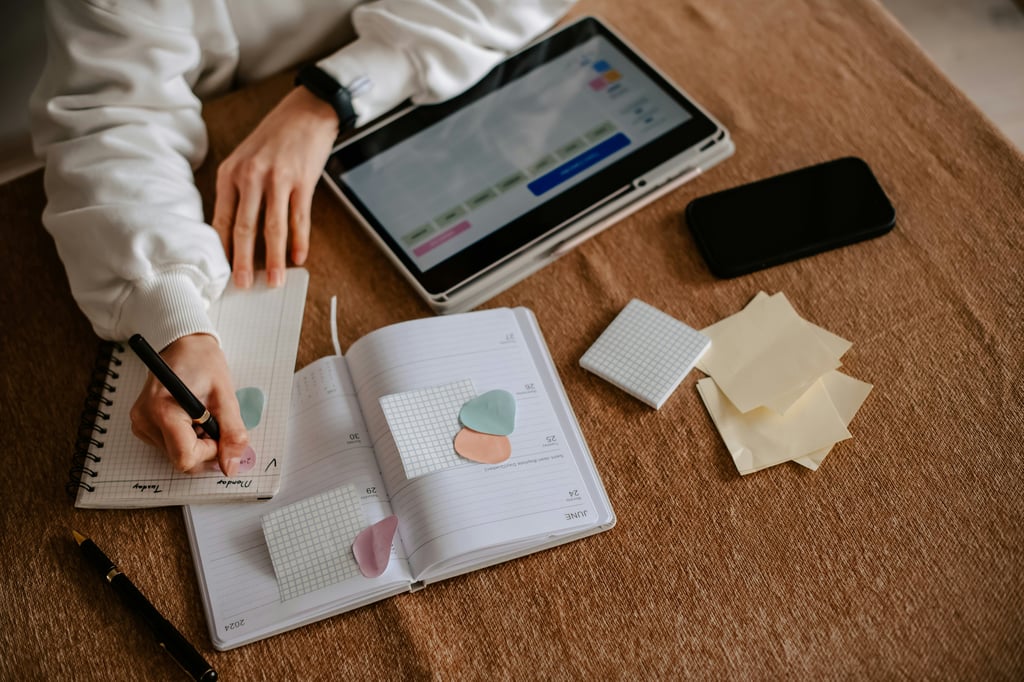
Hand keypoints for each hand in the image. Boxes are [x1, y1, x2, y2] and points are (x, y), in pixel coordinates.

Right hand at [129, 333, 248, 475]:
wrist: (184, 345)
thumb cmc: (203, 363)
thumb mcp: (226, 396)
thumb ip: (232, 433)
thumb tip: (232, 467)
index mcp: (163, 411)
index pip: (186, 457)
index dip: (210, 452)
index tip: (220, 432)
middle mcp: (145, 421)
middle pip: (180, 460)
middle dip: (205, 449)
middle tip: (215, 423)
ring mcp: (141, 424)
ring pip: (176, 455)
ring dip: (197, 443)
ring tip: (202, 415)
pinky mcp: (142, 425)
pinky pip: (170, 446)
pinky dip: (186, 438)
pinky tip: (191, 418)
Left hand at [212, 86, 338, 287]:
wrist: (306, 112)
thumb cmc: (274, 137)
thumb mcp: (244, 159)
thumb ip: (237, 190)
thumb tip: (234, 232)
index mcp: (230, 172)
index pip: (221, 219)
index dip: (222, 249)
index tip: (223, 271)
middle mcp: (251, 176)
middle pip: (244, 228)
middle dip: (243, 262)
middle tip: (243, 285)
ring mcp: (278, 179)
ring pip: (273, 228)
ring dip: (274, 259)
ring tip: (274, 280)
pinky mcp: (302, 182)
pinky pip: (300, 219)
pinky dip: (300, 241)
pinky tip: (298, 258)